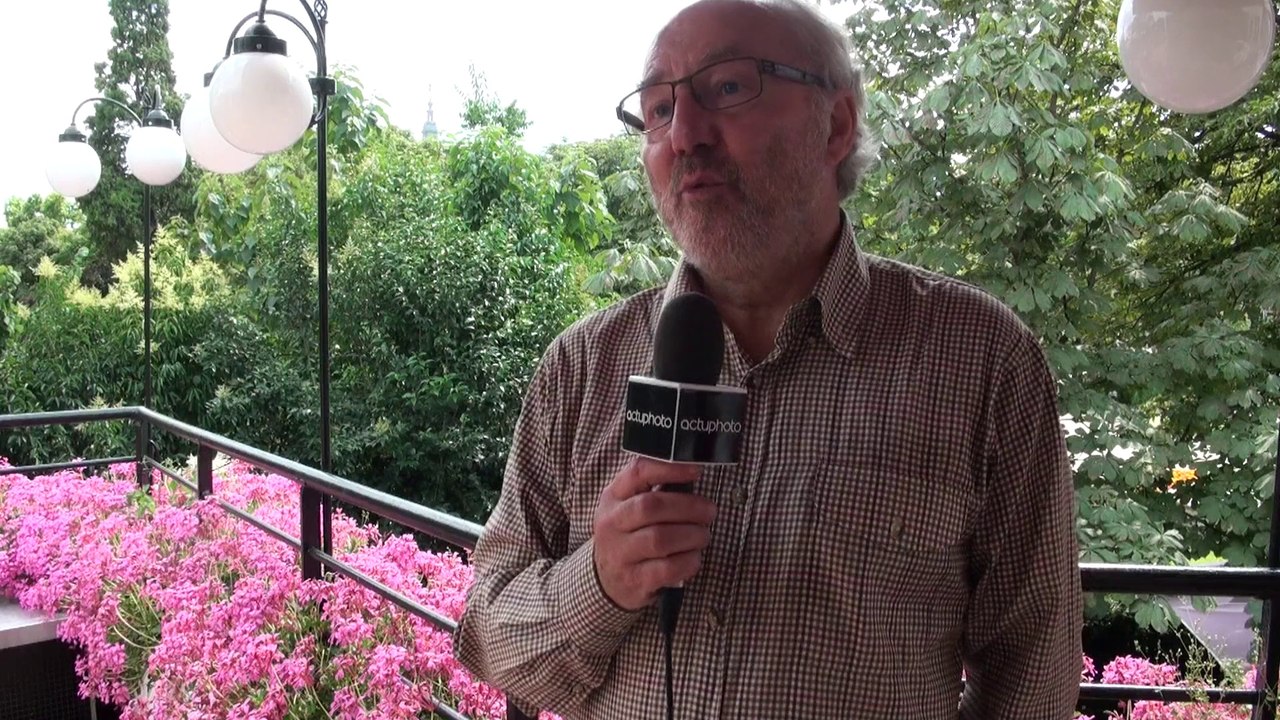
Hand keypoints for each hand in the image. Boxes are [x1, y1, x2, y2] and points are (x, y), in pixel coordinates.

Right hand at [591, 457, 717, 610]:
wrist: (609, 581)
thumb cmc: (629, 537)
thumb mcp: (629, 508)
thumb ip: (654, 490)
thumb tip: (693, 474)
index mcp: (613, 498)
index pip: (637, 473)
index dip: (669, 468)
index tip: (696, 470)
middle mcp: (611, 524)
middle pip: (650, 506)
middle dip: (689, 507)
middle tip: (709, 511)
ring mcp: (620, 554)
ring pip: (660, 539)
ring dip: (692, 535)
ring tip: (702, 535)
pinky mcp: (634, 580)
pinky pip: (668, 568)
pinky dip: (689, 561)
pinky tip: (693, 557)